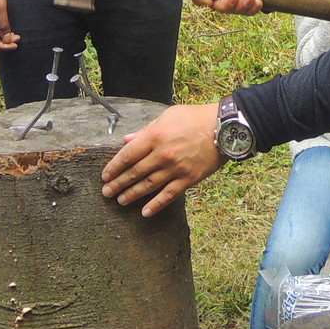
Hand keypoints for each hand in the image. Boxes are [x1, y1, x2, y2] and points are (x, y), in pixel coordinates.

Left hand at [100, 104, 224, 216]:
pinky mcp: (189, 179)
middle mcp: (163, 155)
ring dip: (132, 195)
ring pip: (148, 186)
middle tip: (106, 192)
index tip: (105, 175)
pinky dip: (156, 205)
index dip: (114, 167)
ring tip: (120, 201)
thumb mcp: (168, 116)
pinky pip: (169, 195)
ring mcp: (176, 169)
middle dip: (118, 184)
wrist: (224, 127)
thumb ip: (146, 130)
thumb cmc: (195, 118)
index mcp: (155, 136)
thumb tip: (126, 140)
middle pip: (135, 173)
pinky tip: (145, 212)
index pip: (127, 155)